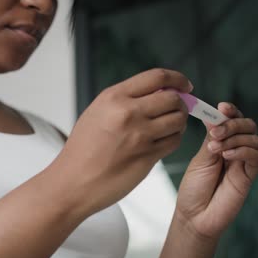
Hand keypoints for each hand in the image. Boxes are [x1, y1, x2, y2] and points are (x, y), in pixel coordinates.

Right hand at [53, 69, 191, 213]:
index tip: (184, 85)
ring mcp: (139, 135)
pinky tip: (162, 141)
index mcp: (114, 97)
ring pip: (178, 120)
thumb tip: (157, 93)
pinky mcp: (147, 156)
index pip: (157, 77)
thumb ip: (124, 100)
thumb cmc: (82, 150)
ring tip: (168, 127)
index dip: (177, 79)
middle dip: (181, 103)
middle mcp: (128, 112)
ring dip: (179, 122)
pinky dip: (173, 139)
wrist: (73, 181)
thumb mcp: (97, 113)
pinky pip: (174, 141)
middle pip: (173, 98)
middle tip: (177, 109)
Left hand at [175, 103, 257, 239]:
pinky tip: (227, 156)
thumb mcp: (200, 158)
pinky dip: (242, 151)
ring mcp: (242, 162)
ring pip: (252, 138)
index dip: (230, 111)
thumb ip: (210, 139)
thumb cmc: (194, 188)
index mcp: (219, 142)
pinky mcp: (249, 175)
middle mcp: (233, 149)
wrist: (195, 215)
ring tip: (215, 149)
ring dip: (233, 138)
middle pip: (246, 125)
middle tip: (215, 132)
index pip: (231, 120)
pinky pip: (256, 156)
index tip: (221, 107)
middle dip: (232, 123)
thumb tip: (213, 115)